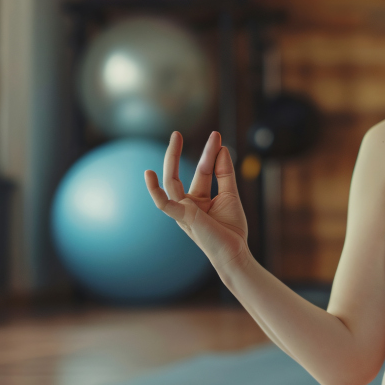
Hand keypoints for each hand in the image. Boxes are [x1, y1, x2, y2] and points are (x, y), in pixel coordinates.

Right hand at [144, 131, 249, 271]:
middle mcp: (186, 204)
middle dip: (177, 153)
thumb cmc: (231, 229)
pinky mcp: (183, 217)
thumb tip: (222, 149)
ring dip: (173, 158)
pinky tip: (149, 175)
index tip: (217, 136)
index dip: (209, 154)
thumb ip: (224, 173)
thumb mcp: (230, 195)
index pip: (201, 171)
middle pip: (178, 173)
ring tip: (175, 137)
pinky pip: (164, 204)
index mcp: (196, 200)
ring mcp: (182, 210)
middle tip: (177, 132)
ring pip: (172, 181)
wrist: (235, 253)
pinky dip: (155, 191)